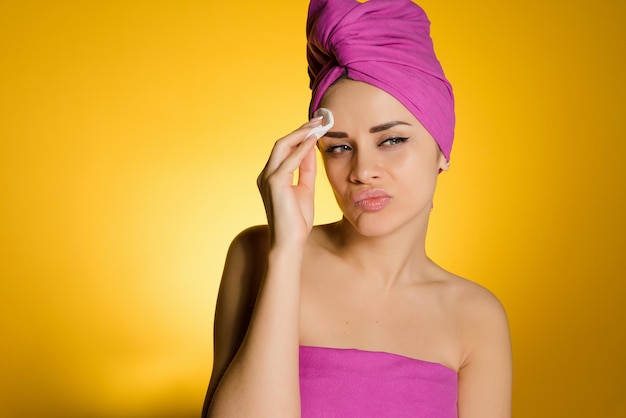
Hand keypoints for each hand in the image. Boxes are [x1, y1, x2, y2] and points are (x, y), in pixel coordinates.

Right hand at [257, 117, 322, 247]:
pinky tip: (313, 141)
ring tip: (319, 125)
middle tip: (320, 120)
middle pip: (282, 143)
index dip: (301, 135)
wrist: (290, 242)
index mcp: (272, 175)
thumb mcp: (305, 188)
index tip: (318, 126)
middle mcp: (266, 174)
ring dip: (302, 134)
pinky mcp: (274, 183)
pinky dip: (302, 149)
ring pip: (283, 146)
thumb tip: (311, 148)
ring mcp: (267, 178)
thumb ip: (306, 168)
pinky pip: (289, 160)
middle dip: (301, 129)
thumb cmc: (297, 220)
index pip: (285, 149)